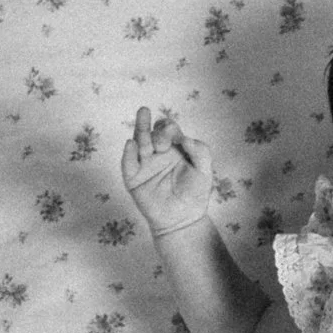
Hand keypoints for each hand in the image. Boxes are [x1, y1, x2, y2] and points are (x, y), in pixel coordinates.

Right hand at [120, 106, 216, 236]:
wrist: (183, 219)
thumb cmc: (195, 194)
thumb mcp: (205, 171)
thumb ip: (200, 152)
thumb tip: (185, 138)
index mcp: (174, 148)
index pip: (169, 130)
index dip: (171, 129)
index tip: (178, 137)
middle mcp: (157, 152)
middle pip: (152, 132)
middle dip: (158, 130)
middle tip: (165, 135)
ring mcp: (144, 163)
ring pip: (139, 141)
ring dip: (141, 128)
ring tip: (143, 113)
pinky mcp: (133, 177)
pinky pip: (128, 163)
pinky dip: (128, 153)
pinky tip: (131, 144)